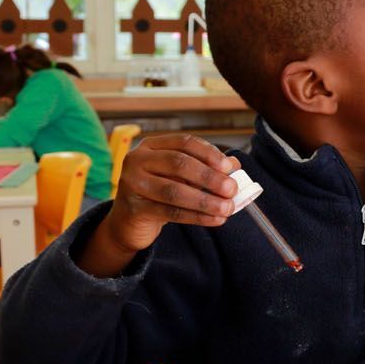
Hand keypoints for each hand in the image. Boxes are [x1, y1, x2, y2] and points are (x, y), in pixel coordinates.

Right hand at [85, 135, 239, 274]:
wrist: (130, 220)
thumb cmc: (161, 193)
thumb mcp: (182, 177)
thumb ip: (206, 168)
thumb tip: (234, 165)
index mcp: (152, 145)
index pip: (184, 143)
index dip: (209, 153)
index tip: (229, 167)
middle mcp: (137, 160)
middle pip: (178, 164)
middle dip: (209, 177)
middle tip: (232, 189)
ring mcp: (132, 184)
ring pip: (174, 190)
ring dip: (205, 200)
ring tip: (227, 208)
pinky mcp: (134, 208)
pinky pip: (170, 212)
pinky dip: (197, 216)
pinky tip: (215, 220)